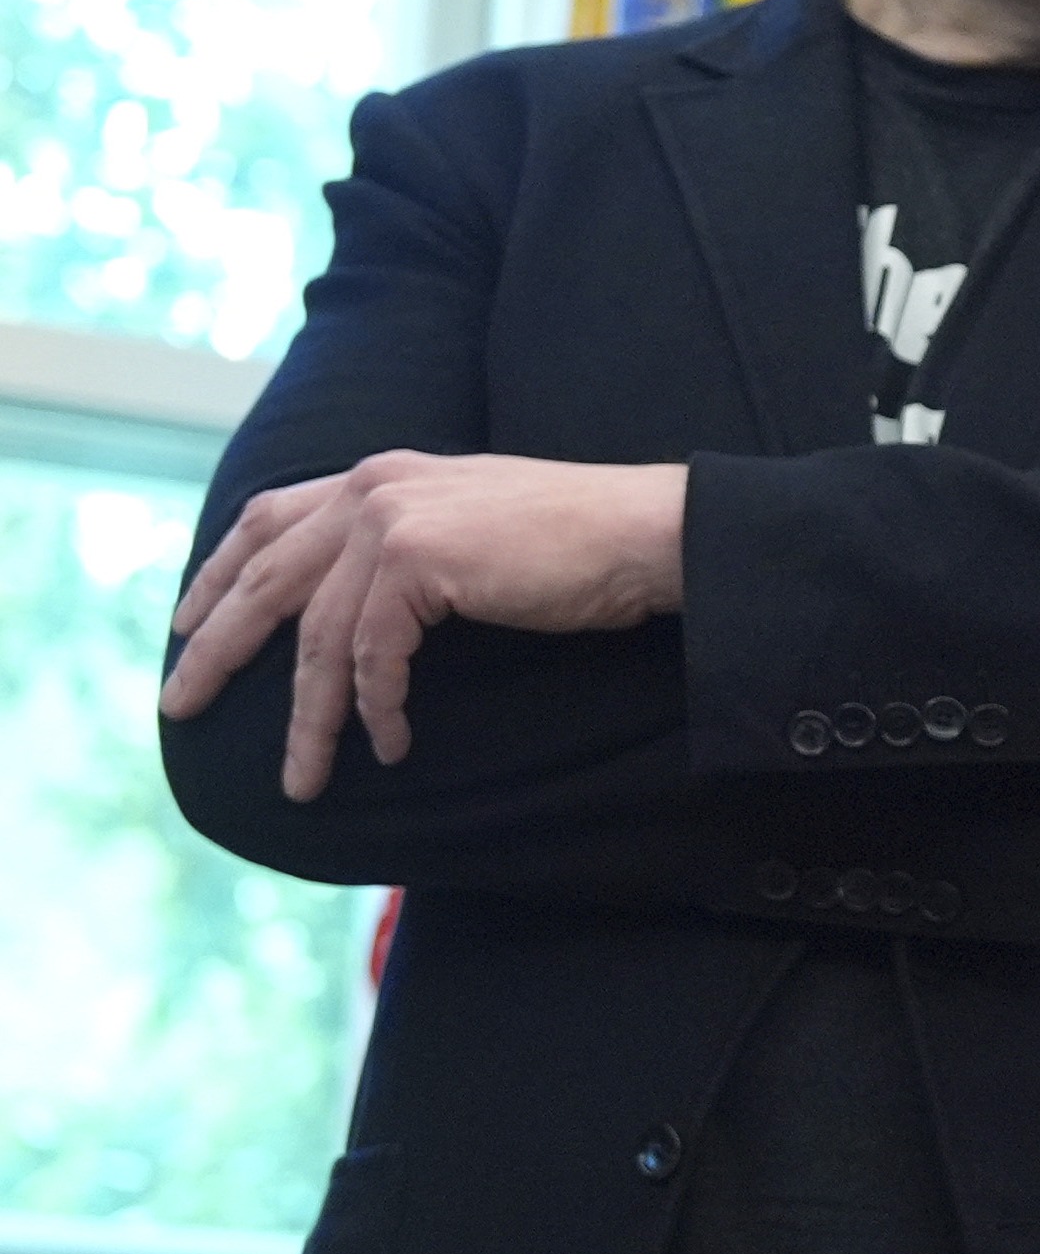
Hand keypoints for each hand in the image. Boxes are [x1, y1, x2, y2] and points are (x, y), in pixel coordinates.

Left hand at [159, 452, 689, 800]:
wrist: (645, 532)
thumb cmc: (581, 544)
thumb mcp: (473, 528)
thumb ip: (411, 543)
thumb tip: (373, 603)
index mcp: (380, 476)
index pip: (266, 519)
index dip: (217, 574)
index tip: (185, 623)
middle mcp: (371, 488)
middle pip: (264, 579)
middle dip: (214, 649)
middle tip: (179, 706)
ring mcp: (390, 519)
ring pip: (317, 636)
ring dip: (307, 717)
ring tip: (300, 777)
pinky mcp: (417, 560)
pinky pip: (372, 654)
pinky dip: (376, 708)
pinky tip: (391, 744)